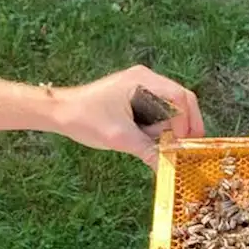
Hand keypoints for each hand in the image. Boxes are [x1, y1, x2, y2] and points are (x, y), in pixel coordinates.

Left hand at [48, 65, 204, 169]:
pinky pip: (153, 112)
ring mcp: (139, 87)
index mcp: (144, 81)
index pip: (181, 97)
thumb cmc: (85, 119)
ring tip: (154, 145)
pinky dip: (154, 128)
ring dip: (165, 129)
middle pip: (179, 102)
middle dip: (181, 127)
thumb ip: (148, 151)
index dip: (189, 121)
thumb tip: (168, 168)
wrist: (59, 113)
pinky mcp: (132, 98)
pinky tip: (144, 140)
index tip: (186, 143)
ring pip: (167, 109)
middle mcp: (145, 79)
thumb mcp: (120, 138)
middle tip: (182, 149)